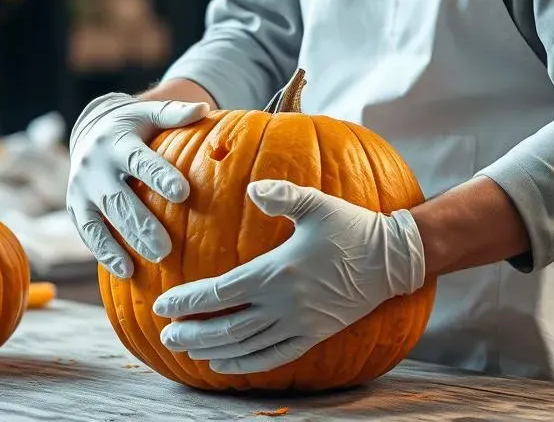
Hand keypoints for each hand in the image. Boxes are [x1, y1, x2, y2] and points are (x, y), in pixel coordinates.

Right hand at [66, 93, 209, 277]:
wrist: (90, 130)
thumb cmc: (132, 124)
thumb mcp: (150, 113)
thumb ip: (174, 114)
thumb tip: (203, 109)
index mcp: (117, 141)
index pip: (140, 161)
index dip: (159, 176)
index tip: (183, 193)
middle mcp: (95, 166)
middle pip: (120, 198)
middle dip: (143, 223)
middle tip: (167, 247)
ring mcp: (81, 189)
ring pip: (103, 219)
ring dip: (127, 242)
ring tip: (156, 259)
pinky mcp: (75, 208)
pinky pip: (89, 233)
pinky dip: (106, 253)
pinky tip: (127, 271)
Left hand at [152, 180, 425, 374]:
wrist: (390, 259)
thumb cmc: (349, 227)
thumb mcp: (315, 203)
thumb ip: (281, 195)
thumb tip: (251, 189)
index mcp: (278, 271)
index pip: (222, 292)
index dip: (190, 301)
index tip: (163, 305)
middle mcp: (284, 304)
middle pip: (227, 326)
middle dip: (193, 332)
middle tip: (166, 334)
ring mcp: (299, 324)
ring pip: (246, 345)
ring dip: (213, 349)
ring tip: (186, 349)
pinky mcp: (312, 336)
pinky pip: (272, 357)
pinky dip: (245, 364)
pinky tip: (225, 363)